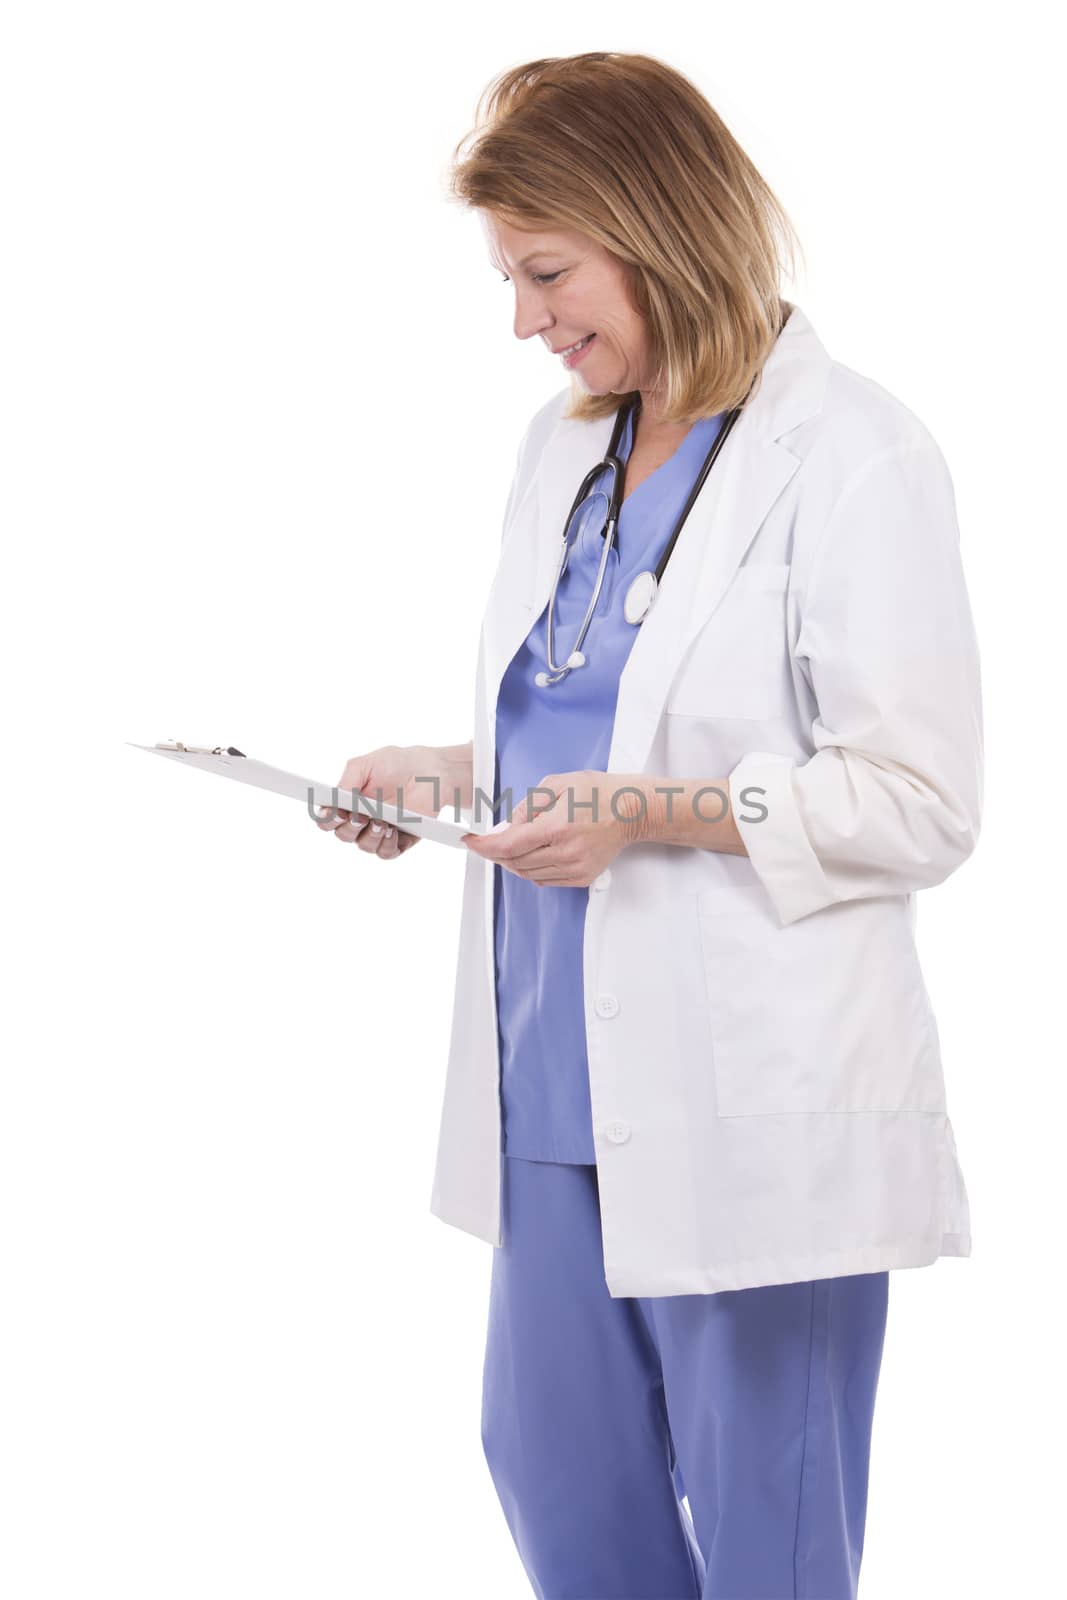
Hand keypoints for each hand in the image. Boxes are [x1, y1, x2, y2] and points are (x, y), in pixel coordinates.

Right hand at [314, 744, 456, 860]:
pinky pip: (386, 853)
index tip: (335, 812)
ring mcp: (379, 832)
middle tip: (359, 816)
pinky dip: (386, 844)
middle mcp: (360, 820)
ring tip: (380, 822)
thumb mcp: (366, 764)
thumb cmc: (396, 764)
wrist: (429, 770)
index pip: (327, 818)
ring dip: (369, 836)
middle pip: (343, 835)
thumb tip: (335, 798)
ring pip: (364, 845)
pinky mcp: (399, 841)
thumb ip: (348, 779)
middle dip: (348, 827)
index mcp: (347, 803)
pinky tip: (392, 830)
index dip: (326, 818)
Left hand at [461, 769, 649, 886]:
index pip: (509, 845)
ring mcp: (574, 868)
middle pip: (515, 862)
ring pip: (527, 873)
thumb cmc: (598, 793)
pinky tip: (532, 854)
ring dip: (512, 861)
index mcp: (558, 827)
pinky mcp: (581, 877)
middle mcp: (566, 852)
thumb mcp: (558, 784)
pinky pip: (544, 879)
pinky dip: (530, 869)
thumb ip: (528, 805)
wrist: (632, 811)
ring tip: (511, 844)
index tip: (470, 841)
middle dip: (495, 852)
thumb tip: (507, 826)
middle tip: (487, 840)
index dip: (484, 846)